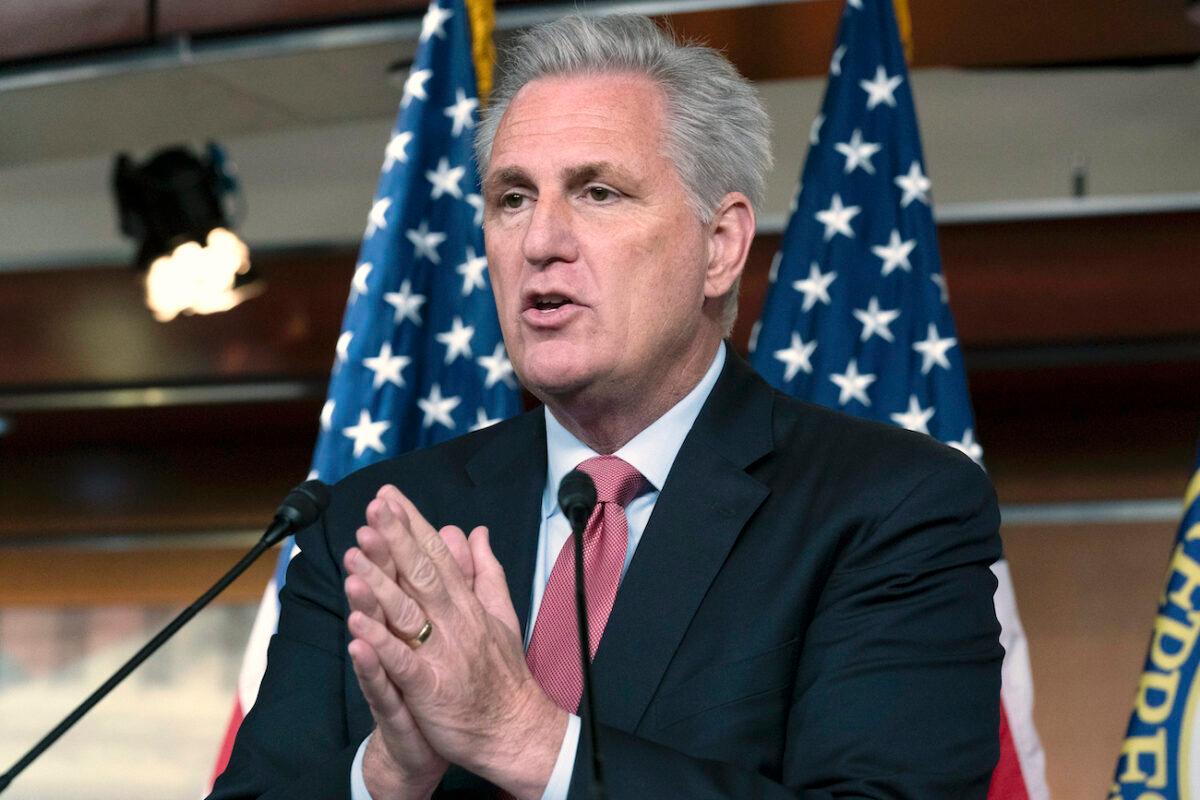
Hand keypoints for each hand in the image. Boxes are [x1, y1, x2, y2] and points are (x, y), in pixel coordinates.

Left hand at [347, 486, 566, 799]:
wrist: (515, 729)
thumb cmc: (503, 675)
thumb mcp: (500, 613)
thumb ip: (484, 571)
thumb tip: (474, 531)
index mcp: (468, 604)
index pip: (438, 555)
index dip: (413, 525)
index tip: (389, 497)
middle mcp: (455, 621)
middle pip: (422, 573)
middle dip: (396, 539)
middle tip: (372, 509)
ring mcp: (443, 654)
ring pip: (407, 612)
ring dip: (380, 583)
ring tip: (354, 554)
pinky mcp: (431, 688)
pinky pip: (402, 663)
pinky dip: (381, 644)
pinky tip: (357, 625)